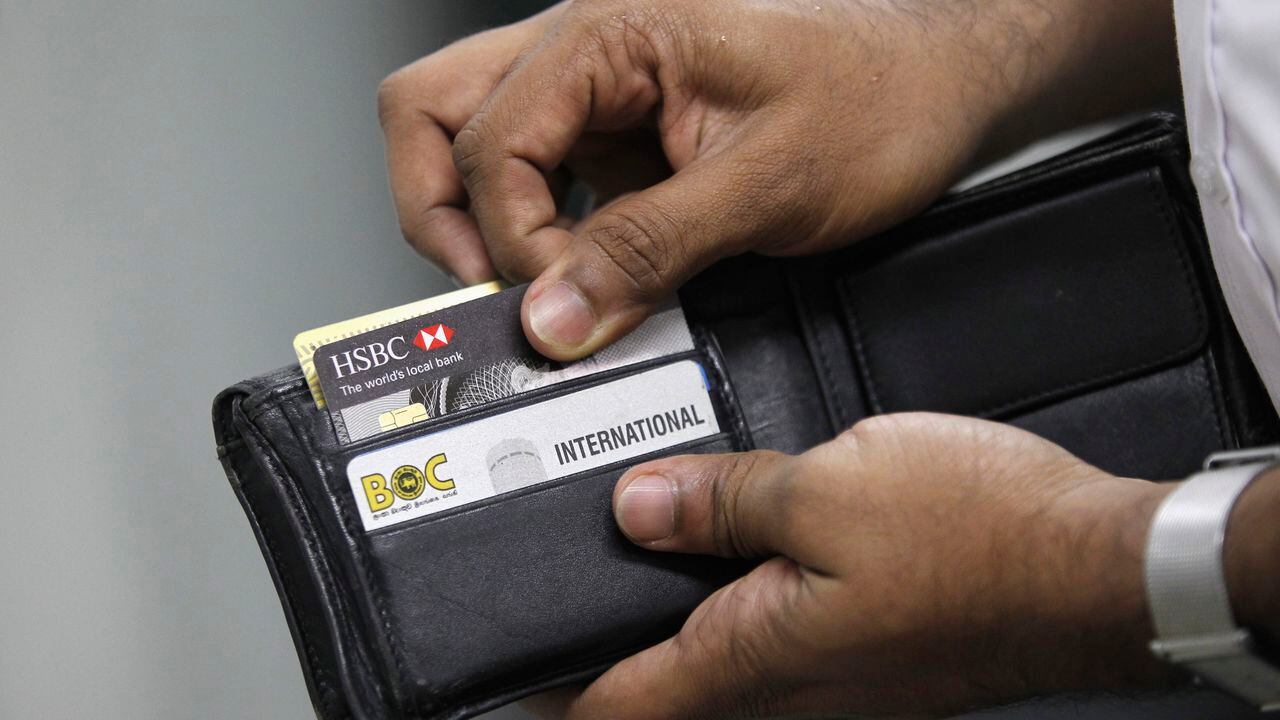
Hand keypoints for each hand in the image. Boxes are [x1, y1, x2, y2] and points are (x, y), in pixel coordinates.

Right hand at [378, 0, 1176, 359]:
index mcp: (611, 31)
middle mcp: (588, 49)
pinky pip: (541, 180)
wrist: (943, 86)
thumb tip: (553, 315)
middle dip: (441, 212)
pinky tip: (586, 276)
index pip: (489, 142)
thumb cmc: (881, 98)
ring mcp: (599, 90)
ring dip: (484, 221)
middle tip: (490, 291)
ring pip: (472, 140)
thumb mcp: (767, 183)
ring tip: (533, 289)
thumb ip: (648, 249)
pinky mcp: (622, 132)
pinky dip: (542, 234)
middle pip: (434, 113)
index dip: (510, 241)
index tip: (561, 310)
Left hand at [531, 414, 1175, 718]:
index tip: (502, 672)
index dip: (545, 693)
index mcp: (757, 656)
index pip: (617, 705)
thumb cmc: (984, 539)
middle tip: (563, 582)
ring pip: (718, 660)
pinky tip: (738, 543)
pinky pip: (775, 637)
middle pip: (661, 686)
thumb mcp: (828, 488)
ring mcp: (834, 677)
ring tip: (638, 548)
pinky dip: (734, 598)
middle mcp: (789, 686)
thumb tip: (640, 509)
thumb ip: (722, 502)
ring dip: (669, 617)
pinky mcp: (871, 653)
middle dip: (603, 645)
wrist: (1100, 571)